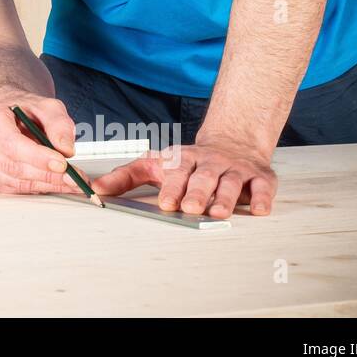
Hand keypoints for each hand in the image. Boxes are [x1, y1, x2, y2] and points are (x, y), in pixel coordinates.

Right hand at [0, 93, 81, 194]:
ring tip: (71, 182)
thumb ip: (59, 124)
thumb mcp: (47, 107)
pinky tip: (55, 183)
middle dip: (48, 174)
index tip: (62, 164)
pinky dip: (39, 188)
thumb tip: (65, 148)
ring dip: (47, 184)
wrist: (10, 116)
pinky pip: (15, 189)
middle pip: (13, 166)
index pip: (11, 143)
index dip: (37, 157)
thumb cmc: (24, 111)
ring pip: (16, 182)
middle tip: (75, 177)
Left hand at [89, 134, 276, 218]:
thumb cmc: (188, 162)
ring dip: (225, 198)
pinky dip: (261, 198)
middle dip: (196, 192)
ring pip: (230, 183)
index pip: (176, 171)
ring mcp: (234, 170)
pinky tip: (258, 210)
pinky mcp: (259, 177)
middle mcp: (209, 163)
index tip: (165, 202)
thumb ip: (124, 177)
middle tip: (190, 207)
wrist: (231, 143)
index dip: (171, 186)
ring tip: (219, 212)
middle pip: (202, 177)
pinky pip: (262, 187)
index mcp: (182, 159)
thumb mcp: (155, 164)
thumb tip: (95, 189)